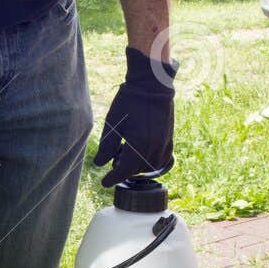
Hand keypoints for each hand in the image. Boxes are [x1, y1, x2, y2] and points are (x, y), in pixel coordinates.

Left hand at [92, 45, 176, 186]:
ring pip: (149, 166)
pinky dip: (150, 162)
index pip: (124, 171)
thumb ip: (106, 146)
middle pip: (136, 170)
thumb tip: (100, 164)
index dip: (113, 178)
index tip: (105, 182)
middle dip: (124, 170)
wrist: (152, 85)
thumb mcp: (113, 123)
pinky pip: (161, 159)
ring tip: (125, 155)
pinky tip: (141, 154)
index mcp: (138, 146)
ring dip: (136, 166)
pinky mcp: (169, 139)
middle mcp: (154, 148)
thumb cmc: (129, 102)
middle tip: (113, 163)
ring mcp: (164, 144)